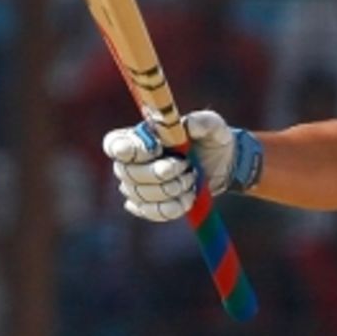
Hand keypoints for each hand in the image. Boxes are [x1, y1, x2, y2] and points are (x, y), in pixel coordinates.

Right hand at [103, 110, 262, 221]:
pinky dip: (175, 206)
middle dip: (161, 172)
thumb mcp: (213, 126)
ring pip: (142, 195)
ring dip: (173, 188)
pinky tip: (189, 196)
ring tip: (191, 178)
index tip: (156, 151)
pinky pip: (154, 212)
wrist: (222, 167)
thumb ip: (202, 122)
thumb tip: (187, 125)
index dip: (130, 150)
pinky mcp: (148, 207)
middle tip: (186, 165)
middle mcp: (129, 163)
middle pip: (128, 173)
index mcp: (138, 137)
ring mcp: (135, 187)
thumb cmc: (210, 140)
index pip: (115, 144)